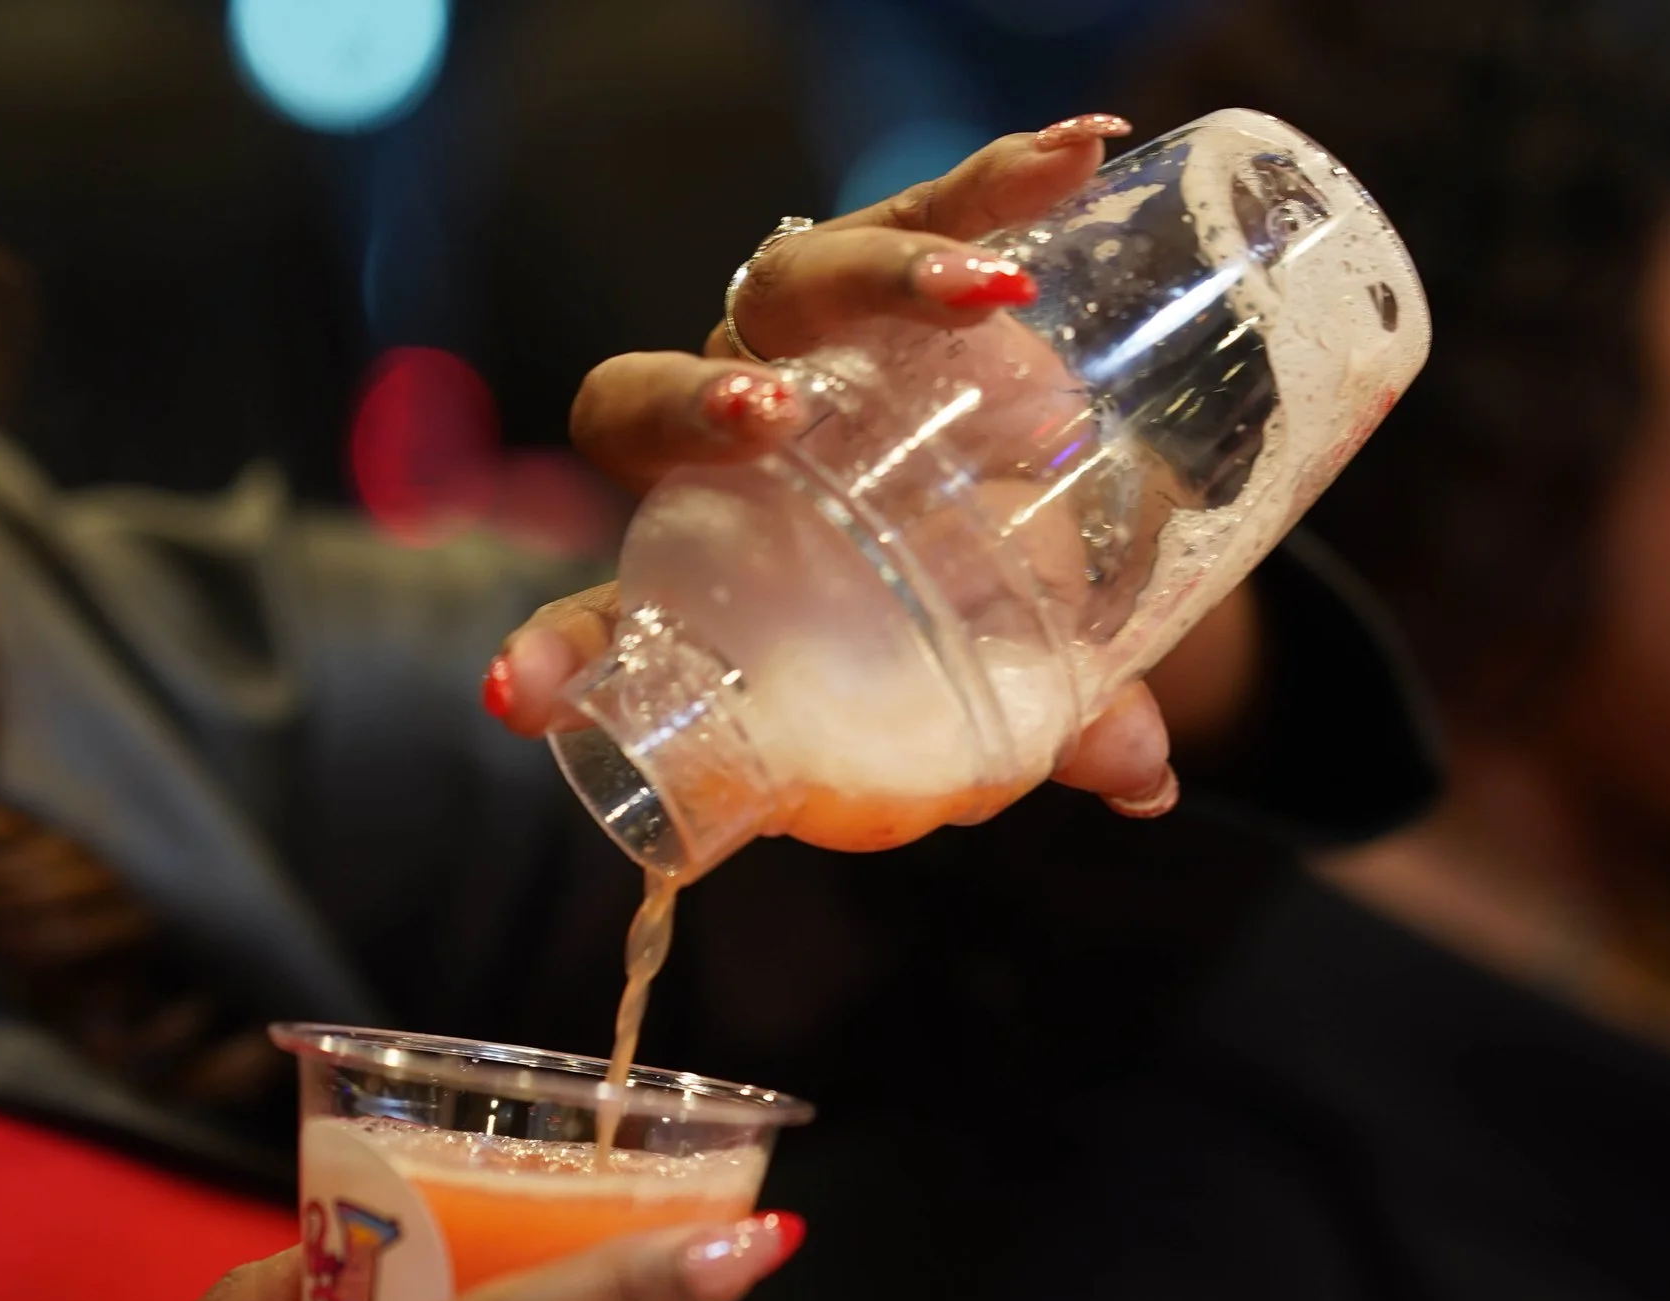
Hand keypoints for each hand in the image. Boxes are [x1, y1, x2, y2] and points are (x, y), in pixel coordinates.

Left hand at [488, 115, 1182, 818]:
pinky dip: (998, 182)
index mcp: (695, 552)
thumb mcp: (981, 680)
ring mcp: (799, 332)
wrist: (1002, 486)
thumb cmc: (945, 601)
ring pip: (796, 282)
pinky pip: (933, 208)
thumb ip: (1037, 730)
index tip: (524, 695)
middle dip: (697, 407)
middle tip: (776, 424)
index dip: (561, 651)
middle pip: (649, 395)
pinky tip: (1082, 154)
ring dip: (884, 276)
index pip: (599, 614)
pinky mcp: (896, 260)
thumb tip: (1145, 777)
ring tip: (992, 295)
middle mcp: (717, 428)